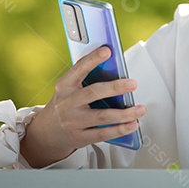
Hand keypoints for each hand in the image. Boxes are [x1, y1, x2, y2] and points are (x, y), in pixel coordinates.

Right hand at [20, 46, 145, 167]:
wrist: (48, 131)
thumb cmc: (66, 103)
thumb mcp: (69, 88)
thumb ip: (86, 78)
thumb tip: (113, 67)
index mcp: (64, 86)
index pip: (79, 69)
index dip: (92, 59)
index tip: (107, 51)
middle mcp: (67, 103)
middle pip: (93, 93)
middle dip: (115, 88)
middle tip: (133, 84)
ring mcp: (72, 122)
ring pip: (102, 117)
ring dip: (124, 113)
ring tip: (140, 109)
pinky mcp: (79, 137)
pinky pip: (102, 133)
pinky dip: (119, 129)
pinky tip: (132, 124)